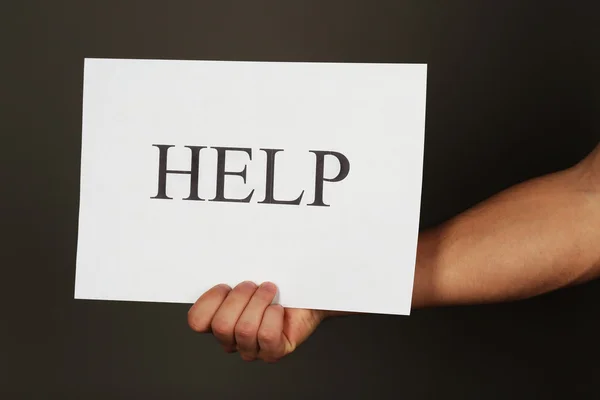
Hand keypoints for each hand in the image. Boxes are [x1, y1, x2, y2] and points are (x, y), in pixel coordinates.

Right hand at [188, 281, 327, 362]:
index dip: (209, 301)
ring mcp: (252, 349)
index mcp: (218, 321)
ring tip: (269, 291)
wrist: (307, 292)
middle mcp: (232, 340)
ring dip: (259, 302)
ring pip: (245, 330)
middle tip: (253, 285)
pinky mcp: (273, 352)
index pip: (197, 322)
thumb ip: (230, 276)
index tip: (226, 285)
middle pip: (221, 326)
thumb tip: (222, 262)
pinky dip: (273, 316)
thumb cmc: (276, 284)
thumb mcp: (248, 276)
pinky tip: (278, 309)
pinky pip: (266, 336)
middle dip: (239, 298)